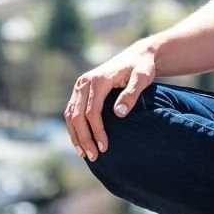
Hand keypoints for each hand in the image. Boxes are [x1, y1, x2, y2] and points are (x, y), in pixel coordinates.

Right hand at [63, 44, 157, 162]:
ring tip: (84, 154)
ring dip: (76, 135)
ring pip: (71, 114)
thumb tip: (118, 114)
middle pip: (77, 115)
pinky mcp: (80, 90)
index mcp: (98, 80)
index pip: (92, 112)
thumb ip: (131, 94)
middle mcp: (85, 82)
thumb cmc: (142, 68)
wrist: (137, 56)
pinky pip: (71, 111)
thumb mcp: (142, 78)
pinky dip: (73, 127)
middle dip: (84, 138)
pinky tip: (80, 142)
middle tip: (93, 157)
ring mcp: (80, 85)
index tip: (104, 148)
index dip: (96, 131)